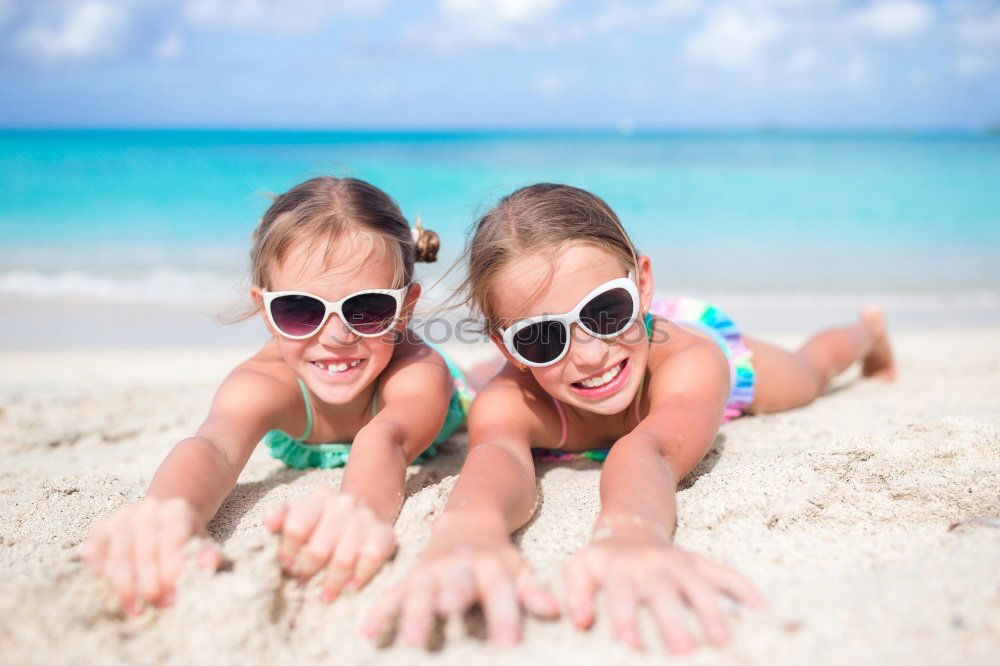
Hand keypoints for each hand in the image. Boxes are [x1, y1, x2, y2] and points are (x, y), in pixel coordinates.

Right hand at [81, 497, 220, 614]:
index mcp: (175, 510)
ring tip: (135, 609)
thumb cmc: (184, 537)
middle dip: (149, 583)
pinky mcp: (102, 527)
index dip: (170, 570)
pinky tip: (108, 591)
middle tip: (155, 605)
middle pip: (144, 550)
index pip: (171, 540)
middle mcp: (147, 509)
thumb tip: (209, 565)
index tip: (172, 597)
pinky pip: (96, 551)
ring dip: (125, 585)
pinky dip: (100, 572)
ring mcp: (122, 516)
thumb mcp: (200, 542)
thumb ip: (204, 554)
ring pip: (118, 553)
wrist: (162, 516)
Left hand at [264, 488, 395, 600]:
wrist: (362, 516)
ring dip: (332, 582)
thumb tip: (269, 523)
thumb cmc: (322, 522)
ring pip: (344, 558)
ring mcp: (365, 518)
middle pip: (320, 547)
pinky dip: (361, 576)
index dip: (288, 551)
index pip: (296, 526)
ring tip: (325, 596)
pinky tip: (352, 587)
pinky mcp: (384, 534)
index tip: (287, 567)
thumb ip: (281, 515)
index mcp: (320, 498)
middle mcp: (344, 504)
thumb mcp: (300, 513)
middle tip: (302, 584)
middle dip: (308, 570)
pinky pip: (372, 558)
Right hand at [362, 536, 559, 646]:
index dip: (504, 615)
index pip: (499, 590)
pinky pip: (393, 594)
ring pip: (422, 590)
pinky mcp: (411, 577)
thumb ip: (532, 590)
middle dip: (452, 596)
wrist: (466, 525)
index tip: (509, 644)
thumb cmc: (497, 557)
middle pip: (456, 582)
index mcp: (489, 564)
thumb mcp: (517, 568)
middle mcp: (458, 565)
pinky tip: (369, 633)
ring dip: (415, 612)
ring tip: (412, 640)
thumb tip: (554, 611)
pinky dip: (381, 612)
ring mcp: (432, 570)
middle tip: (449, 611)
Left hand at [564, 524, 763, 652]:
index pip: (623, 597)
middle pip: (665, 595)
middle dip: (674, 623)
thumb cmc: (603, 561)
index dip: (625, 620)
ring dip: (712, 611)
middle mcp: (652, 567)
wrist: (630, 527)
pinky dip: (746, 591)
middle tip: (684, 652)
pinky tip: (763, 612)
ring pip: (700, 585)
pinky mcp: (700, 563)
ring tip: (723, 638)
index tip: (630, 646)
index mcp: (620, 571)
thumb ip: (575, 593)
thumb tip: (581, 623)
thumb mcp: (579, 568)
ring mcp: (680, 564)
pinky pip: (727, 575)